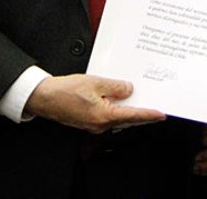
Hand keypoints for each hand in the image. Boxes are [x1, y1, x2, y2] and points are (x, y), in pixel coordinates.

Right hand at [24, 74, 164, 133]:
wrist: (44, 97)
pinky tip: (119, 99)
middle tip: (156, 107)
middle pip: (128, 118)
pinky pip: (108, 115)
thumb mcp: (95, 83)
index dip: (149, 114)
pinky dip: (116, 108)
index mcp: (104, 116)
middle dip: (142, 113)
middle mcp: (100, 124)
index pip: (133, 115)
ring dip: (129, 109)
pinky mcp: (88, 120)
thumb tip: (129, 89)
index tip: (161, 114)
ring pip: (118, 117)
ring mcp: (94, 124)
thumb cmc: (65, 91)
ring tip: (140, 99)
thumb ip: (115, 86)